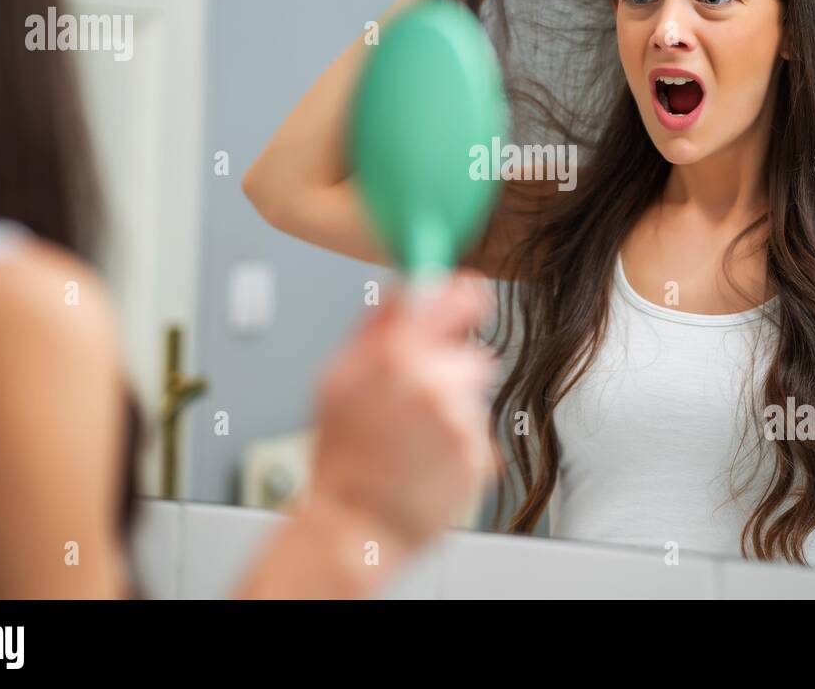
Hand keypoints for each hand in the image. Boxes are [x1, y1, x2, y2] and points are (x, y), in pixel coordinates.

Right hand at [308, 269, 497, 552]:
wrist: (355, 527)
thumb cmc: (342, 457)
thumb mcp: (337, 379)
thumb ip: (376, 327)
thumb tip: (405, 288)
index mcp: (398, 356)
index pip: (455, 301)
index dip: (464, 296)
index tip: (467, 296)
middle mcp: (435, 384)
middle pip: (471, 355)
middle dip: (449, 372)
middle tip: (414, 401)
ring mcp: (461, 422)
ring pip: (473, 398)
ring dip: (452, 411)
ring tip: (414, 440)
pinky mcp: (478, 456)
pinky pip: (478, 433)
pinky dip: (459, 444)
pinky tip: (427, 460)